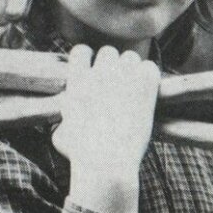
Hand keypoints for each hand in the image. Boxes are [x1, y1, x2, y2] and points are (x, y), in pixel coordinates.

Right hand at [53, 43, 159, 212]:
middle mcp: (99, 72)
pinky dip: (150, 77)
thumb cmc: (81, 155)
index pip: (81, 51)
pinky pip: (150, 67)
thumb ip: (65, 121)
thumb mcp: (62, 136)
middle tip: (118, 86)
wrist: (106, 161)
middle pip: (108, 52)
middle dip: (113, 66)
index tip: (95, 72)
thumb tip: (66, 122)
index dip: (89, 60)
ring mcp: (123, 75)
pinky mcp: (145, 83)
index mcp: (77, 80)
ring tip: (134, 90)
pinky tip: (148, 94)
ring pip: (131, 57)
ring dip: (132, 70)